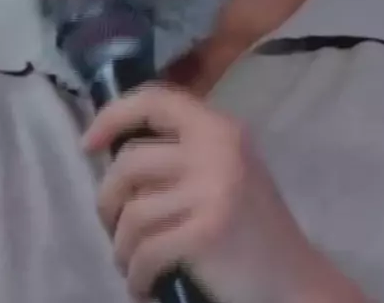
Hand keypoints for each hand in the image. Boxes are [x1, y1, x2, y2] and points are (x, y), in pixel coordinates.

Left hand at [82, 83, 357, 302]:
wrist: (295, 280)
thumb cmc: (254, 226)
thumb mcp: (226, 168)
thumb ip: (184, 151)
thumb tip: (114, 150)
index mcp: (220, 127)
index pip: (155, 100)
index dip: (113, 115)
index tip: (88, 144)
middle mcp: (217, 149)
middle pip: (129, 162)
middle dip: (108, 201)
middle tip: (115, 227)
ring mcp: (213, 190)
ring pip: (132, 213)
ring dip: (122, 247)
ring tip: (133, 263)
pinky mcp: (206, 233)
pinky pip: (144, 252)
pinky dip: (136, 276)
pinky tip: (145, 286)